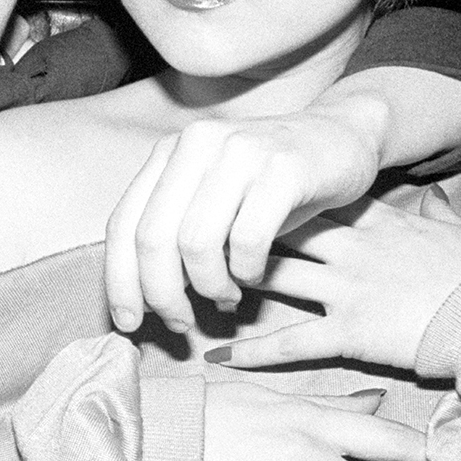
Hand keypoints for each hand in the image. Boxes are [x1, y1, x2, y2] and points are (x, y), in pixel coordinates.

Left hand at [106, 110, 382, 336]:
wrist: (341, 137)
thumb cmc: (272, 183)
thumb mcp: (214, 199)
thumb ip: (176, 233)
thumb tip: (144, 297)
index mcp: (169, 152)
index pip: (123, 223)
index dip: (119, 281)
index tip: (128, 323)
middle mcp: (197, 144)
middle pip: (153, 238)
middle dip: (162, 294)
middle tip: (181, 322)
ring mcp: (239, 151)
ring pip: (196, 242)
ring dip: (208, 285)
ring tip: (225, 297)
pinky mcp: (283, 167)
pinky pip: (247, 238)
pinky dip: (245, 270)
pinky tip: (253, 275)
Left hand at [205, 191, 460, 373]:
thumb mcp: (456, 231)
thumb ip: (436, 212)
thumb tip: (434, 196)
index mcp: (376, 221)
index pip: (311, 199)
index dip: (271, 197)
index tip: (236, 193)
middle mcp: (353, 249)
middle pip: (278, 230)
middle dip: (235, 233)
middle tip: (196, 237)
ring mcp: (349, 289)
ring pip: (274, 277)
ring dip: (232, 283)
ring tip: (192, 290)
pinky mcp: (352, 331)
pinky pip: (291, 341)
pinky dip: (252, 349)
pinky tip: (218, 354)